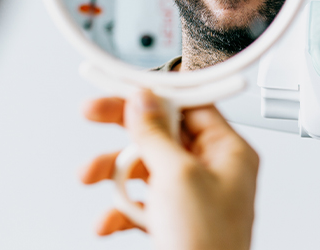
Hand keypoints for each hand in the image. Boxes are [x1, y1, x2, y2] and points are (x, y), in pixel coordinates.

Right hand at [81, 90, 258, 249]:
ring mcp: (192, 197)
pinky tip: (108, 221)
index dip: (156, 93)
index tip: (125, 85)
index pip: (191, 105)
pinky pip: (142, 202)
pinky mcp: (174, 221)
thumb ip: (156, 133)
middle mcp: (213, 171)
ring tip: (91, 177)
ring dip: (115, 173)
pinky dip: (121, 209)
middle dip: (125, 130)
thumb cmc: (207, 246)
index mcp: (229, 153)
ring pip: (146, 167)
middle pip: (163, 133)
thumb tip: (144, 100)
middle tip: (92, 113)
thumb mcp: (177, 176)